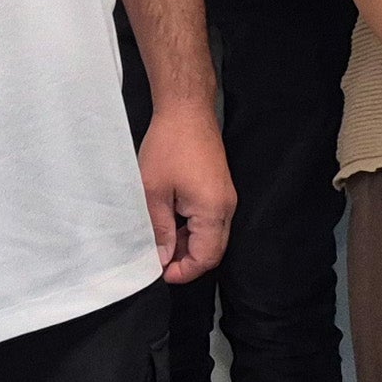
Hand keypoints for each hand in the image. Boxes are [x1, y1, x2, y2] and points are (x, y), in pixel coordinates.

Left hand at [140, 101, 235, 283]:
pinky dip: (194, 228)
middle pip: (213, 249)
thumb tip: (163, 258)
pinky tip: (171, 222)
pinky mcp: (220, 187)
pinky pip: (211, 219)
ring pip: (212, 235)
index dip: (184, 271)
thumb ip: (160, 229)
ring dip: (189, 244)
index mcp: (213, 210)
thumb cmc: (169, 145)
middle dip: (187, 260)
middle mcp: (226, 206)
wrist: (186, 109)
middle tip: (160, 260)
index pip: (206, 257)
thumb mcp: (154, 191)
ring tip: (161, 241)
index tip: (161, 272)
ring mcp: (226, 195)